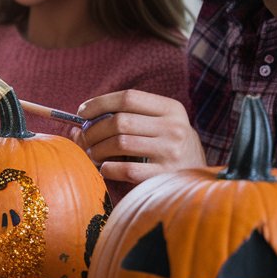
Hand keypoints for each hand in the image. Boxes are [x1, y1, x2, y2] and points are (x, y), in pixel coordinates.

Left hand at [75, 89, 205, 184]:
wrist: (199, 180)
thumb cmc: (167, 148)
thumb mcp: (158, 126)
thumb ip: (125, 119)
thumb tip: (77, 128)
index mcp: (171, 109)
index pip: (128, 97)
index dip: (100, 103)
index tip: (82, 112)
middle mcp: (174, 127)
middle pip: (120, 121)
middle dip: (93, 131)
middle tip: (83, 140)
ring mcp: (172, 152)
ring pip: (119, 143)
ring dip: (97, 150)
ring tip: (92, 155)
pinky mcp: (165, 175)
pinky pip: (126, 169)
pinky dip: (108, 169)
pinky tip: (105, 169)